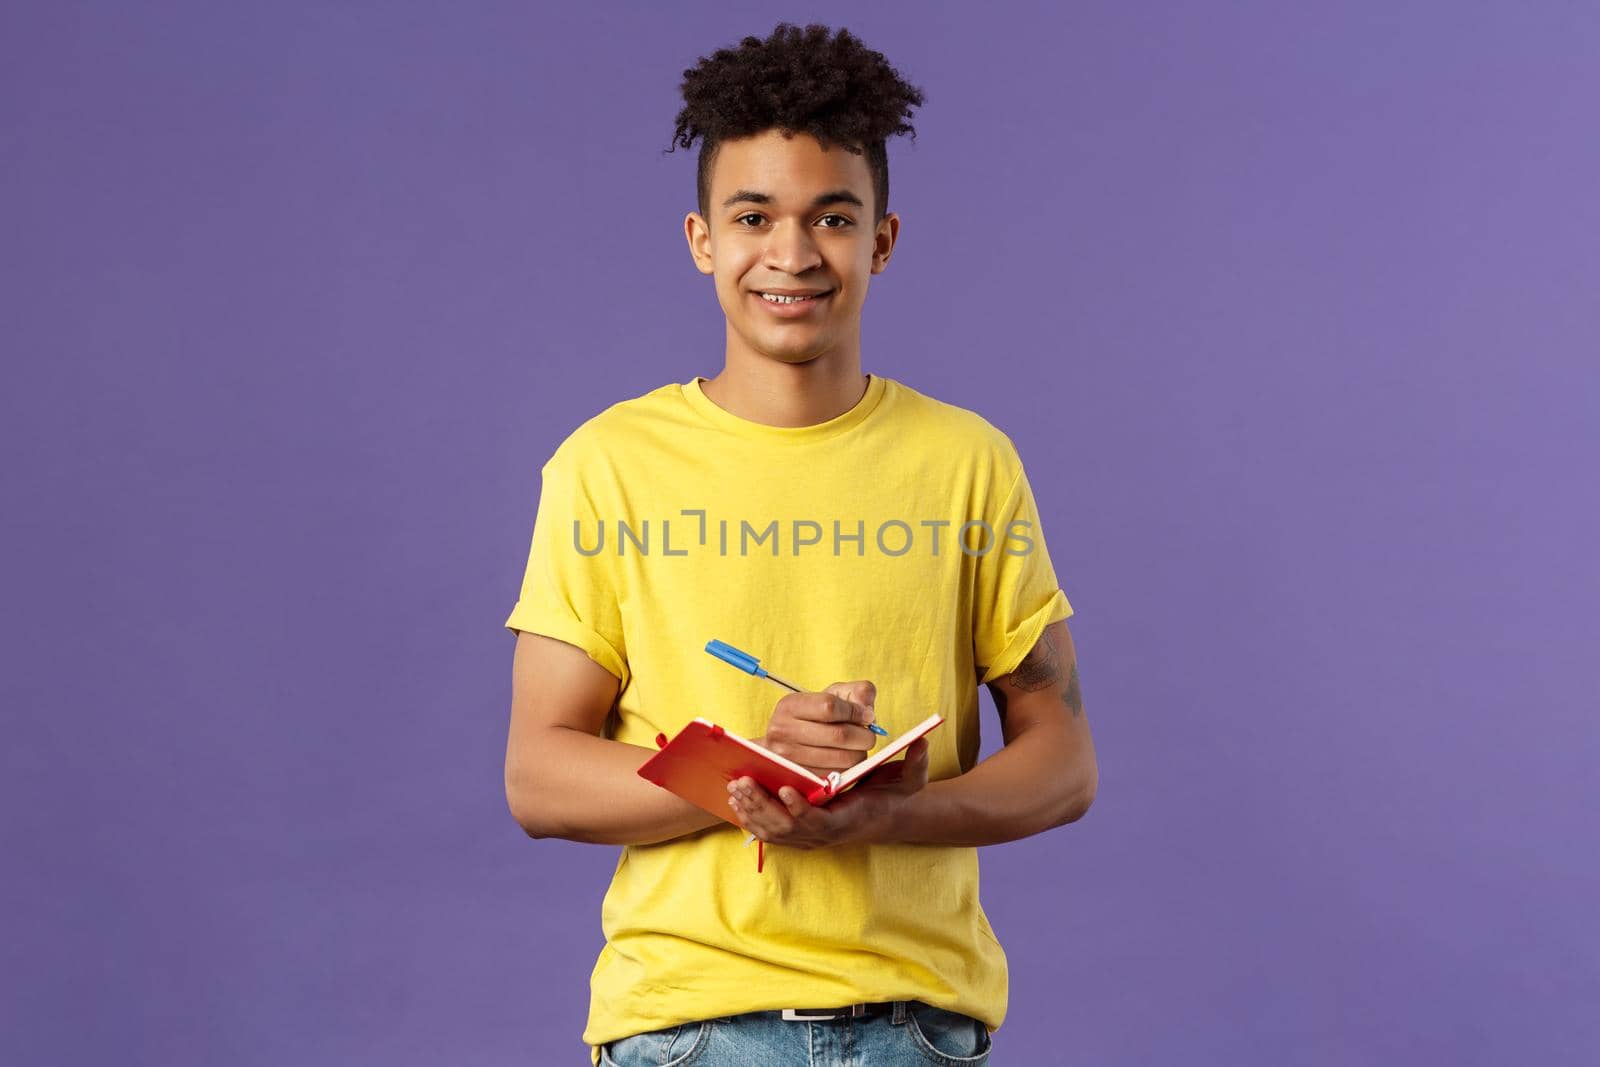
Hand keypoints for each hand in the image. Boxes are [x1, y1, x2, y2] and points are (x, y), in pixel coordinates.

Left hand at [726, 736, 929, 848]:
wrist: (881, 816)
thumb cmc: (890, 797)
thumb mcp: (908, 781)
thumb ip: (916, 763)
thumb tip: (921, 741)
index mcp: (846, 821)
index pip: (820, 823)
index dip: (802, 810)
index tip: (786, 789)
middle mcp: (824, 836)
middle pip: (788, 830)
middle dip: (763, 807)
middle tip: (745, 783)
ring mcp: (808, 839)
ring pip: (773, 833)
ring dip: (752, 811)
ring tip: (737, 786)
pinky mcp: (797, 836)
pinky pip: (768, 832)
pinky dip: (751, 817)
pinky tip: (737, 798)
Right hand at [760, 680, 879, 779]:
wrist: (792, 741)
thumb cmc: (817, 716)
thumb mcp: (835, 695)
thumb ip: (858, 692)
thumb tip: (868, 712)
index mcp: (790, 706)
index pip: (829, 707)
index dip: (855, 711)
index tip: (867, 715)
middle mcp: (783, 731)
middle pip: (839, 735)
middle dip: (863, 735)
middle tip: (868, 735)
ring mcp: (788, 759)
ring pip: (842, 758)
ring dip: (859, 753)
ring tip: (857, 747)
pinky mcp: (799, 780)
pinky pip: (838, 776)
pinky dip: (849, 768)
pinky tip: (845, 759)